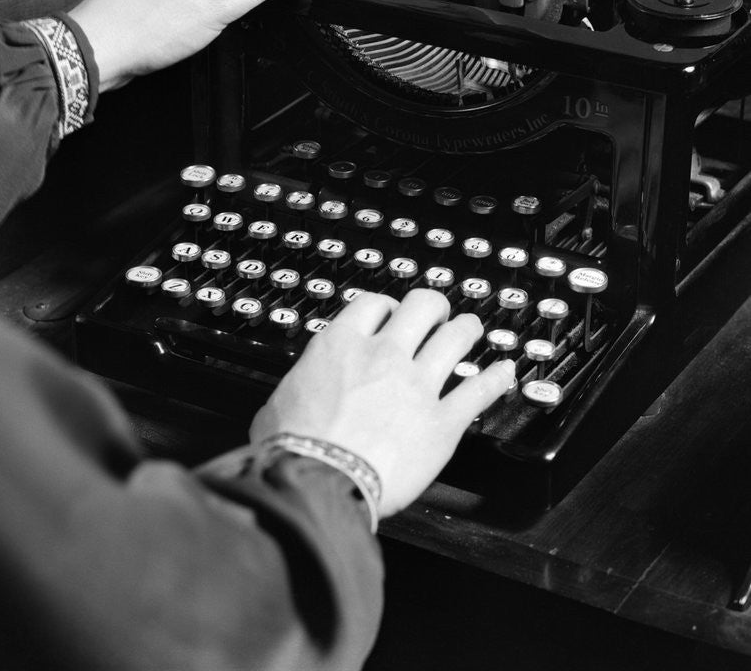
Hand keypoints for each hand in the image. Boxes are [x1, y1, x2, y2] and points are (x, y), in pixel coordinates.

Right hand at [250, 290, 514, 518]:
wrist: (315, 483)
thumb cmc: (291, 448)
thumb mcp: (281, 399)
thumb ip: (304, 384)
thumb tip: (301, 393)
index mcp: (342, 345)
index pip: (375, 304)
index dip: (387, 306)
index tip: (391, 314)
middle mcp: (384, 356)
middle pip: (422, 307)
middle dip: (433, 307)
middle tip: (436, 314)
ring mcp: (417, 386)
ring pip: (456, 338)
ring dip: (466, 329)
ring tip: (471, 329)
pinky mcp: (442, 423)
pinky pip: (479, 391)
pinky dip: (497, 378)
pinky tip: (506, 371)